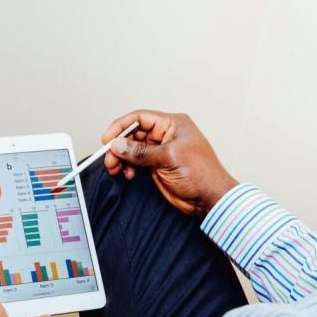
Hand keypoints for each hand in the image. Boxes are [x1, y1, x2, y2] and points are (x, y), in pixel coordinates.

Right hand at [103, 109, 238, 216]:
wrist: (210, 198)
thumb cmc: (201, 174)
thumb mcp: (169, 158)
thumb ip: (141, 152)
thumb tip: (118, 145)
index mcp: (172, 124)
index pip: (140, 118)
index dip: (121, 127)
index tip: (107, 140)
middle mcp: (165, 134)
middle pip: (133, 134)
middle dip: (119, 146)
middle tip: (109, 160)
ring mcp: (160, 150)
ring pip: (132, 149)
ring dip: (121, 158)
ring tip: (115, 169)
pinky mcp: (157, 165)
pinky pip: (136, 162)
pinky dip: (128, 167)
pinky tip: (128, 175)